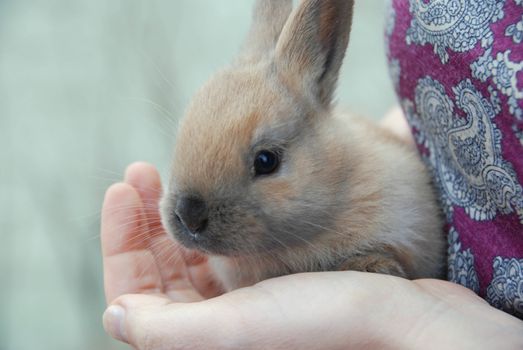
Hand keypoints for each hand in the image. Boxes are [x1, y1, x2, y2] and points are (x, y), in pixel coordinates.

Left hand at [101, 163, 522, 349]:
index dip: (120, 243)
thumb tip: (114, 316)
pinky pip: (225, 245)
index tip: (122, 189)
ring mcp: (246, 299)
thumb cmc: (330, 324)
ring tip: (163, 170)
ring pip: (191, 253)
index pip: (136, 295)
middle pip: (161, 268)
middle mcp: (219, 322)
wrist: (409, 318)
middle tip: (140, 170)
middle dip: (146, 218)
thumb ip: (171, 331)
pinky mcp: (272, 280)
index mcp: (204, 337)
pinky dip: (212, 215)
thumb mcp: (238, 329)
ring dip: (176, 211)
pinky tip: (212, 188)